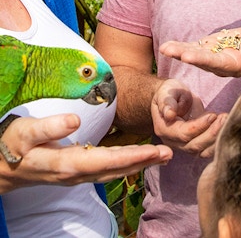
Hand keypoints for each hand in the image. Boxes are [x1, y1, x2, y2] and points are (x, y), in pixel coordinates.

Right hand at [0, 113, 171, 192]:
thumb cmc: (13, 144)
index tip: (155, 150)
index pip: (107, 161)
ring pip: (113, 171)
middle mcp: (75, 174)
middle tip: (169, 153)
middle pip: (115, 169)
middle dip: (143, 162)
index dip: (133, 156)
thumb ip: (50, 126)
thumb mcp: (26, 132)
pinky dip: (125, 163)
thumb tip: (76, 121)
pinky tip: (137, 158)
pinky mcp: (76, 171)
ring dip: (138, 163)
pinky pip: (106, 169)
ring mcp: (76, 175)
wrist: (2, 166)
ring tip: (161, 155)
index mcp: (66, 164)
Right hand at [152, 78, 225, 158]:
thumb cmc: (169, 93)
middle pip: (195, 146)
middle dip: (212, 133)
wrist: (174, 98)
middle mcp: (174, 142)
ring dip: (217, 138)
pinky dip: (219, 140)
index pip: (183, 134)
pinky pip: (209, 149)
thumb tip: (169, 114)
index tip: (213, 115)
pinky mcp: (197, 143)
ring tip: (227, 120)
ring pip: (203, 151)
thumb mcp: (166, 92)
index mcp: (165, 129)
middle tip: (224, 118)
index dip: (199, 126)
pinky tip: (227, 126)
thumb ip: (167, 102)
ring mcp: (186, 145)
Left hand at [160, 25, 240, 77]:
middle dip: (185, 55)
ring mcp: (216, 57)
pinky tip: (167, 45)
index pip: (217, 63)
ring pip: (196, 54)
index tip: (187, 56)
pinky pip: (196, 47)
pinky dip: (182, 46)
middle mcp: (223, 65)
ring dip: (180, 51)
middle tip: (168, 51)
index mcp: (237, 66)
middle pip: (202, 60)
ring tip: (164, 48)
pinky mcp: (213, 48)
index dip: (202, 59)